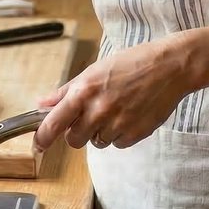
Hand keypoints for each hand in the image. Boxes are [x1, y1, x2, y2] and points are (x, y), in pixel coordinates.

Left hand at [33, 34, 196, 150]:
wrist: (170, 67)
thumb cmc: (131, 63)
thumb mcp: (94, 70)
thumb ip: (66, 91)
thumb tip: (42, 103)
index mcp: (84, 91)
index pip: (54, 123)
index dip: (43, 137)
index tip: (38, 145)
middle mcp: (98, 110)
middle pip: (74, 140)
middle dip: (78, 132)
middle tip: (90, 116)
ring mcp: (118, 124)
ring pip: (97, 143)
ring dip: (101, 132)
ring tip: (117, 108)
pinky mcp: (135, 134)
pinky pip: (118, 144)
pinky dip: (120, 134)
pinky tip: (130, 114)